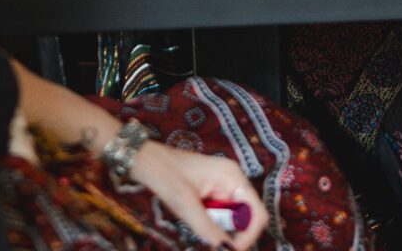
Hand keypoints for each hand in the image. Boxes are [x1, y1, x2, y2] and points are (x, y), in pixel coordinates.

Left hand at [129, 140, 269, 249]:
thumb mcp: (185, 203)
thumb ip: (207, 228)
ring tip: (198, 227)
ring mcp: (223, 186)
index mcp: (233, 177)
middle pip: (246, 217)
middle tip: (211, 243)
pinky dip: (210, 224)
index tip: (231, 250)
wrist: (144, 159)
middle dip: (232, 233)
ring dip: (219, 229)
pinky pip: (219, 215)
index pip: (257, 213)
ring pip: (231, 219)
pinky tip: (195, 221)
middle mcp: (233, 181)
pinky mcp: (212, 193)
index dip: (249, 236)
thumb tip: (225, 249)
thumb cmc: (164, 173)